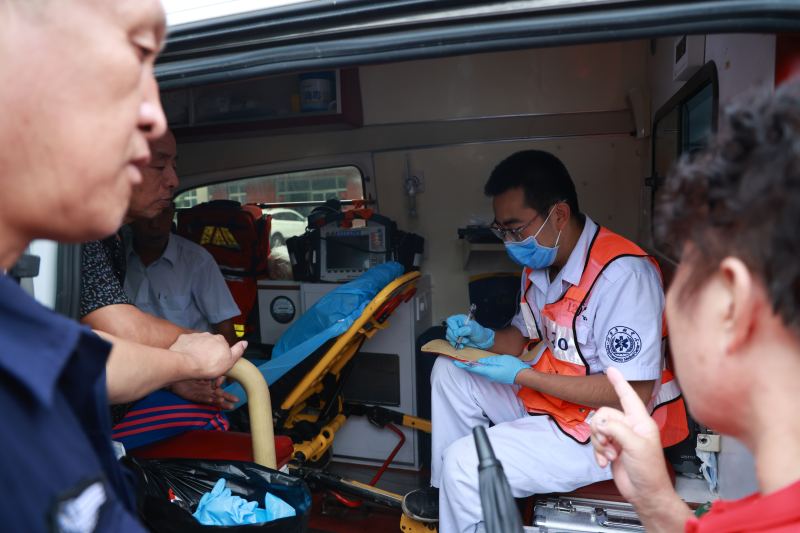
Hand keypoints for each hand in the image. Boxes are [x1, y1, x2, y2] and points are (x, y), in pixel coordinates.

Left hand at [169, 332, 246, 379]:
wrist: (186, 364)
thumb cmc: (208, 365)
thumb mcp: (229, 361)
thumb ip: (238, 351)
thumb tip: (245, 343)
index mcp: (220, 340)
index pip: (222, 346)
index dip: (220, 357)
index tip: (216, 366)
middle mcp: (209, 335)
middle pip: (210, 344)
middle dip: (208, 353)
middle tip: (205, 367)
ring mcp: (196, 336)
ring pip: (199, 344)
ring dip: (198, 351)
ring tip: (195, 363)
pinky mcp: (184, 338)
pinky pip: (187, 343)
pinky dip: (188, 349)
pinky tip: (187, 357)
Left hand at [170, 378, 239, 409]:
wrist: (176, 373)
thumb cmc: (190, 372)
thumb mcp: (205, 371)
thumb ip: (214, 374)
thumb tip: (220, 379)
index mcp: (210, 385)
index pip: (220, 390)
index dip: (225, 391)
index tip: (223, 387)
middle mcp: (206, 390)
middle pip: (219, 396)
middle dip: (227, 399)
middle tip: (236, 402)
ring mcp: (200, 393)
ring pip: (211, 398)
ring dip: (218, 401)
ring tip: (225, 403)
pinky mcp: (192, 396)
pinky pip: (201, 398)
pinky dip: (207, 399)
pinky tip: (212, 400)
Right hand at [446, 314, 494, 348]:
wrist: (482, 341)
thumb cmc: (479, 333)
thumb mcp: (475, 329)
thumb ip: (467, 329)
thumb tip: (458, 332)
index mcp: (460, 319)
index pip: (450, 320)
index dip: (453, 327)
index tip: (458, 333)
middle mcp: (456, 324)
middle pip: (448, 330)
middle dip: (456, 337)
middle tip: (465, 339)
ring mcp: (455, 332)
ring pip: (448, 336)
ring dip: (456, 341)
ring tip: (465, 342)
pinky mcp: (455, 338)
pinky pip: (450, 341)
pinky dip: (455, 344)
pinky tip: (462, 346)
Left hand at [454, 355, 528, 383]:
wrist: (522, 375)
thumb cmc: (513, 367)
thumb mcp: (501, 360)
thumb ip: (489, 360)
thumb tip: (479, 361)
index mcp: (489, 371)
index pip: (473, 368)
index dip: (464, 365)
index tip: (456, 362)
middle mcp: (488, 376)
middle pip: (474, 370)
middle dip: (466, 365)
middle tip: (458, 359)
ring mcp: (492, 377)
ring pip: (479, 371)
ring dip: (472, 366)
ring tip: (465, 360)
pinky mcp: (495, 376)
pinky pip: (484, 372)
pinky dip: (478, 367)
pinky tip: (477, 364)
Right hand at [590, 367, 673, 506]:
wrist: (644, 494)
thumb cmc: (650, 472)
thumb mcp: (635, 446)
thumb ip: (617, 429)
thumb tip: (600, 423)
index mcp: (641, 422)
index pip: (629, 397)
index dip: (619, 382)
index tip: (611, 370)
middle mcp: (630, 427)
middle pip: (604, 414)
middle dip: (601, 430)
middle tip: (609, 444)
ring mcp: (620, 438)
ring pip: (598, 429)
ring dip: (599, 443)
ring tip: (610, 455)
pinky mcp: (611, 449)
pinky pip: (596, 443)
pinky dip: (597, 452)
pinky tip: (604, 462)